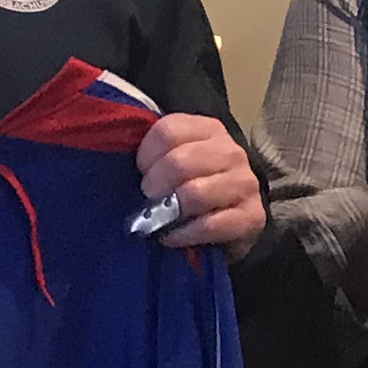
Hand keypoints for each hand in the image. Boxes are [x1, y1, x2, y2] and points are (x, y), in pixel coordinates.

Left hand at [138, 110, 264, 255]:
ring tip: (160, 219)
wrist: (233, 218)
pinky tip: (173, 237)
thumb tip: (116, 152)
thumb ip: (155, 151)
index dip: (146, 156)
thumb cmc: (194, 185)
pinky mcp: (251, 217)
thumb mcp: (176, 158)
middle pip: (178, 162)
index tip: (142, 172)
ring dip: (169, 212)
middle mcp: (231, 152)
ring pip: (194, 194)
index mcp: (209, 129)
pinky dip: (184, 234)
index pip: (168, 132)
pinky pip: (209, 225)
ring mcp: (244, 183)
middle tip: (150, 199)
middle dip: (154, 186)